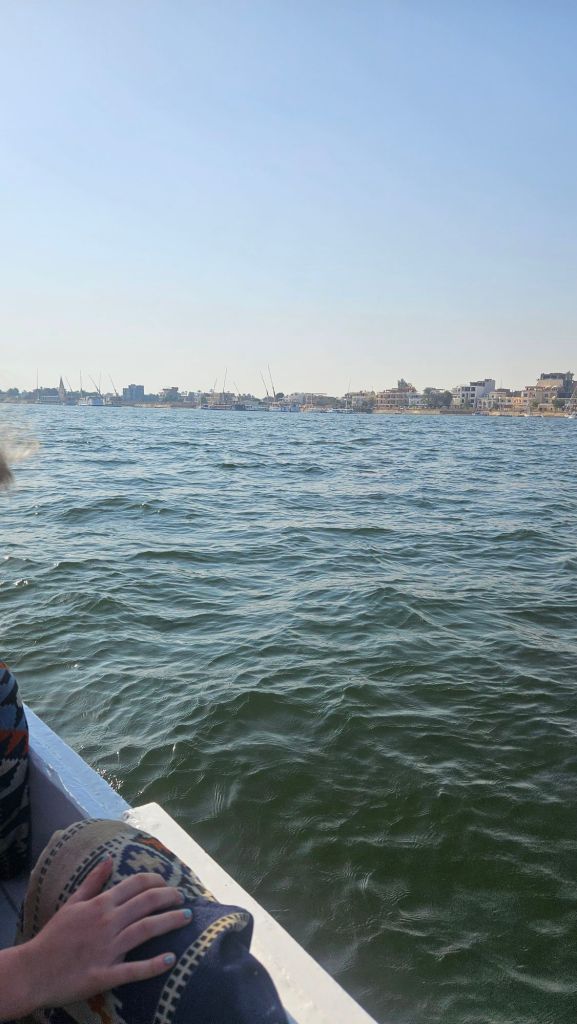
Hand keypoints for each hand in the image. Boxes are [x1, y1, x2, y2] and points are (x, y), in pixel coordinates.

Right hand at [18, 856, 188, 1009]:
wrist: (33, 970)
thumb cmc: (53, 936)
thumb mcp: (71, 903)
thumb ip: (92, 881)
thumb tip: (109, 859)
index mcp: (100, 904)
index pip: (135, 884)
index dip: (156, 880)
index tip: (168, 882)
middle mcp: (107, 922)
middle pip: (146, 903)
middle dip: (169, 897)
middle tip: (183, 897)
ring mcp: (108, 948)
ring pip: (146, 929)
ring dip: (170, 922)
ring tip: (187, 917)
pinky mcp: (105, 974)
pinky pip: (134, 969)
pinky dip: (154, 965)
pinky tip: (171, 960)